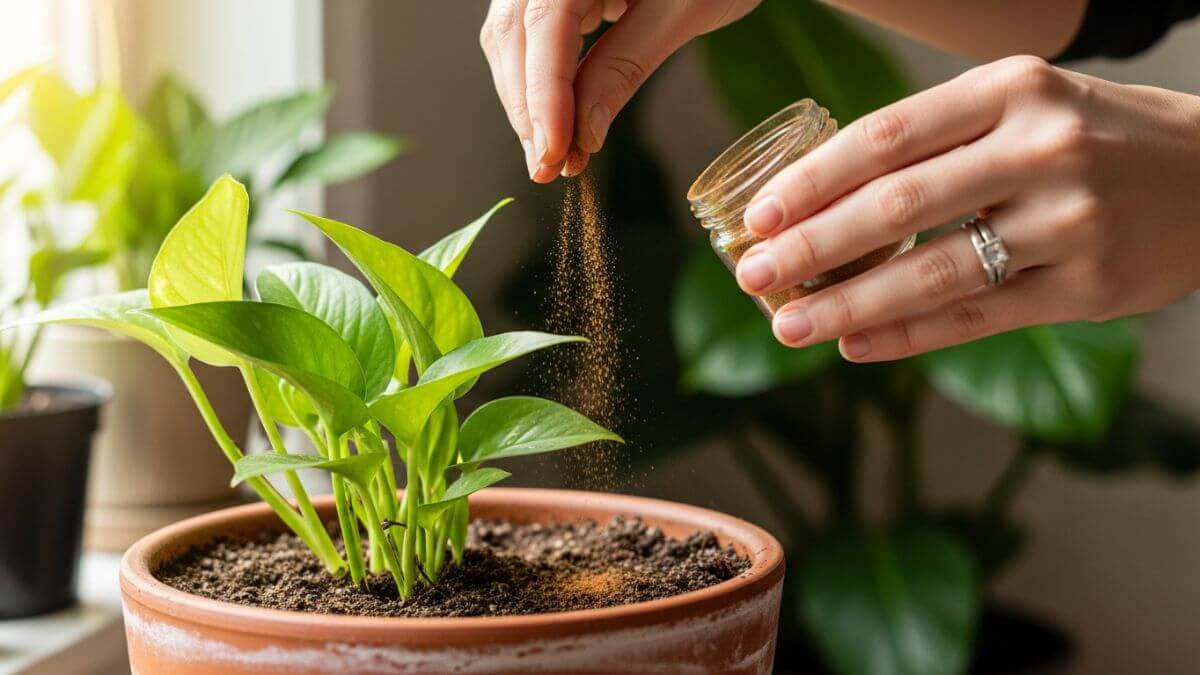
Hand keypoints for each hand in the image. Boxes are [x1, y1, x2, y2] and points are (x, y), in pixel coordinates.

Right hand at [479, 0, 758, 181]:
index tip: (554, 151)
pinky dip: (541, 84)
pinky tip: (558, 121)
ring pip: (512, 40)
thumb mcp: (681, 13)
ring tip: (555, 156)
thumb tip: (584, 135)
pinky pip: (530, 38)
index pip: (543, 26)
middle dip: (529, 108)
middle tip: (549, 169)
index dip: (544, 95)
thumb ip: (625, 67)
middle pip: (513, 36)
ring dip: (529, 102)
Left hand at [734, 56, 1199, 360]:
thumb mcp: (1022, 106)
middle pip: (897, 207)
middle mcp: (1041, 151)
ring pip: (932, 272)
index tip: (760, 215)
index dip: (813, 180)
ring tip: (790, 325)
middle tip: (754, 275)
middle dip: (812, 248)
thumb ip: (936, 142)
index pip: (886, 136)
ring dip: (848, 305)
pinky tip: (855, 346)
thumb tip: (821, 197)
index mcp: (1011, 92)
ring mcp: (1069, 222)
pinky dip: (907, 335)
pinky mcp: (1088, 289)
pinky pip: (976, 319)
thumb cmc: (1093, 137)